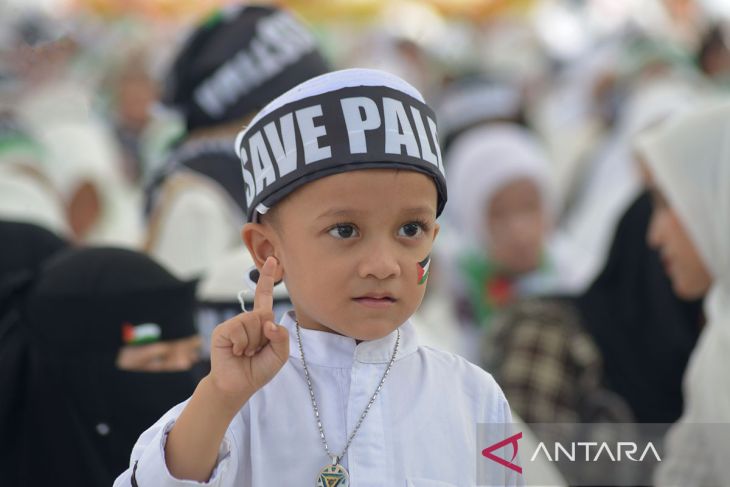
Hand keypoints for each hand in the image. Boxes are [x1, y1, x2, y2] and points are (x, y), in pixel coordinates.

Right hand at [208, 256, 288, 406]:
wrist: (237, 385)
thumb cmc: (258, 369)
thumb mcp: (279, 355)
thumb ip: (281, 337)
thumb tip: (269, 323)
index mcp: (261, 322)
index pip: (265, 297)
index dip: (267, 278)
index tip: (272, 259)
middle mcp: (247, 319)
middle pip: (265, 314)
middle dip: (265, 336)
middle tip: (255, 351)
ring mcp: (233, 324)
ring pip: (253, 322)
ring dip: (253, 343)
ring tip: (245, 352)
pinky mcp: (222, 330)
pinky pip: (239, 330)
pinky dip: (241, 344)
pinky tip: (236, 352)